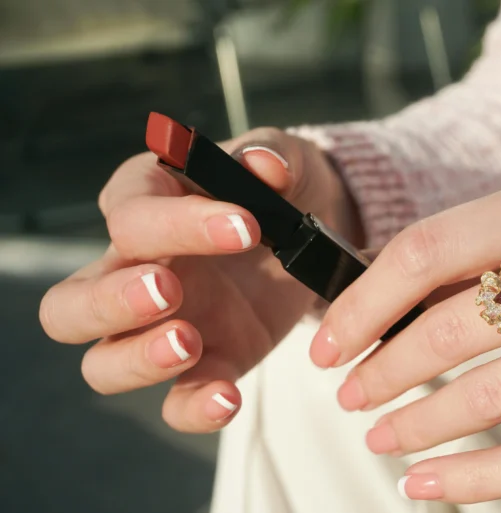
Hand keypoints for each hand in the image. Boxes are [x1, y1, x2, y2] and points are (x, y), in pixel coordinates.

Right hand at [40, 127, 361, 432]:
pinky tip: (228, 398)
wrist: (317, 230)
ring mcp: (164, 325)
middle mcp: (138, 269)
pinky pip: (176, 402)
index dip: (178, 223)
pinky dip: (194, 408)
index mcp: (146, 205)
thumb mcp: (287, 162)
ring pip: (102, 363)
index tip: (246, 225)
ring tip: (190, 342)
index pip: (129, 216)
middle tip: (168, 290)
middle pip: (71, 304)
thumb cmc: (285, 188)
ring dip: (137, 360)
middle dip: (110, 302)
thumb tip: (264, 165)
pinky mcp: (206, 363)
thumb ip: (273, 158)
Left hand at [310, 171, 500, 502]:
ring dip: (419, 425)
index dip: (365, 302)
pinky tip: (428, 483)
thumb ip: (472, 261)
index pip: (432, 248)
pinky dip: (477, 477)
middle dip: (384, 369)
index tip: (327, 343)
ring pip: (495, 394)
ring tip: (381, 437)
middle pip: (456, 324)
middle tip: (349, 394)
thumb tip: (368, 305)